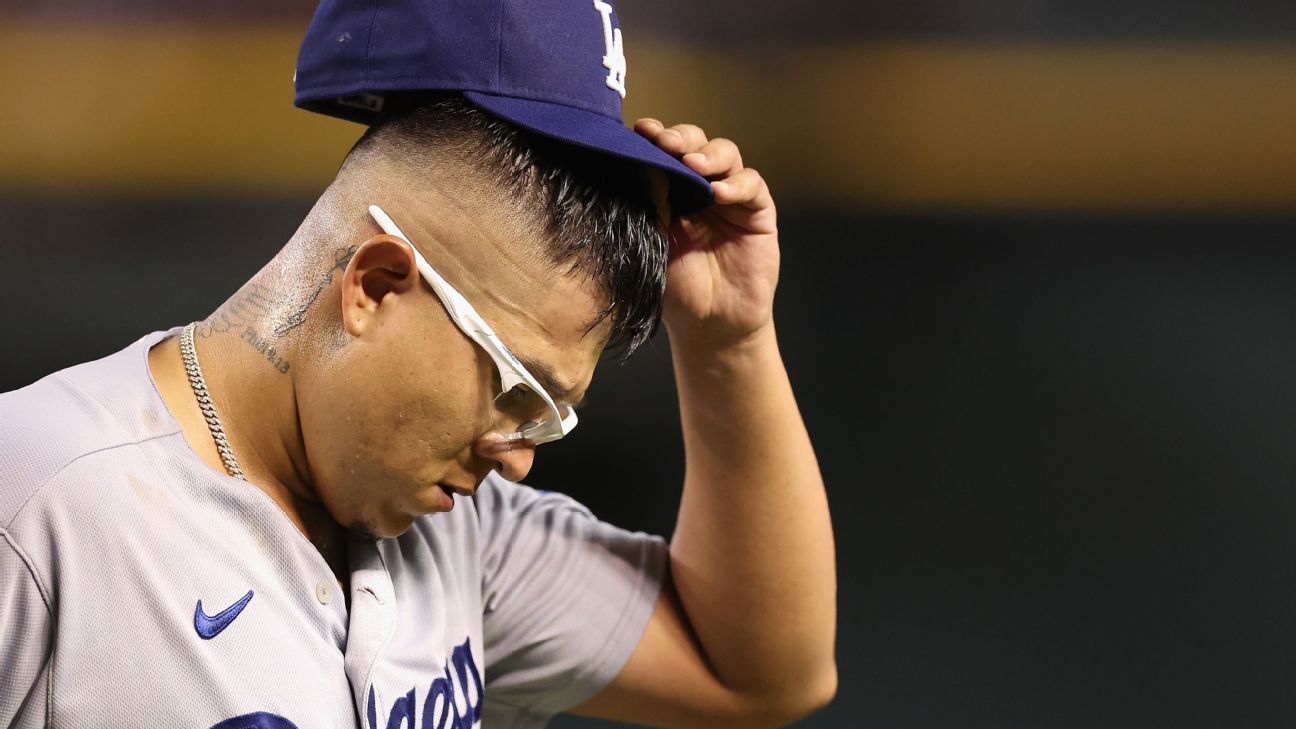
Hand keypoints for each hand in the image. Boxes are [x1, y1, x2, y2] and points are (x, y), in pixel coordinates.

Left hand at [634, 119, 779, 350]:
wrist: (710, 325)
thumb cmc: (676, 288)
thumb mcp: (653, 241)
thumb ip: (652, 200)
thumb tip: (643, 157)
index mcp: (668, 190)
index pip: (663, 151)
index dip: (655, 137)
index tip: (640, 131)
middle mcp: (698, 187)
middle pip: (694, 143)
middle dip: (680, 138)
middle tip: (666, 143)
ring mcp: (730, 197)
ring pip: (725, 154)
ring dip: (708, 155)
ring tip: (693, 165)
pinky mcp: (757, 211)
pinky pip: (751, 184)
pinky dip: (737, 184)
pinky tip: (720, 194)